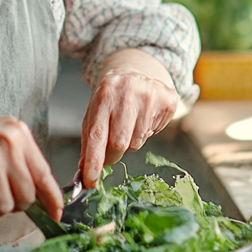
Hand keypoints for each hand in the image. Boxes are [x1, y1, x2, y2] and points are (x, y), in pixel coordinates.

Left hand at [79, 49, 179, 186]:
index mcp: (104, 94)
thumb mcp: (95, 113)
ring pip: (137, 142)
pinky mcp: (167, 100)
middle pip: (119, 143)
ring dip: (130, 142)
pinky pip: (154, 133)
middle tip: (111, 151)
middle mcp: (127, 91)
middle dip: (113, 154)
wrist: (134, 70)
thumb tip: (84, 173)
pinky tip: (143, 117)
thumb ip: (89, 142)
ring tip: (129, 124)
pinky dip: (146, 133)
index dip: (94, 160)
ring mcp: (150, 94)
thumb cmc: (110, 98)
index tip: (90, 181)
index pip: (97, 134)